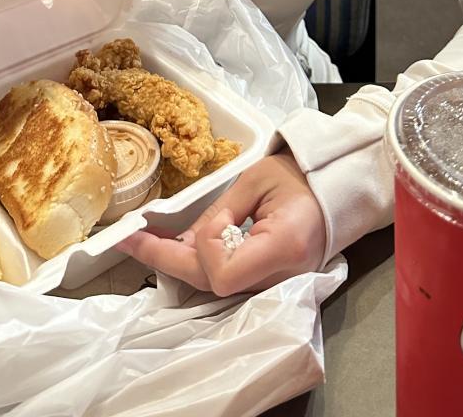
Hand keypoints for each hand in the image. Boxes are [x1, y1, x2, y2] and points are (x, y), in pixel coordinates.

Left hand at [116, 151, 325, 295]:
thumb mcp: (256, 180)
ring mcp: (275, 286)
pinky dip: (198, 264)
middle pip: (210, 284)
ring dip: (176, 263)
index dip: (206, 248)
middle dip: (165, 259)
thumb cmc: (299, 176)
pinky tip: (174, 248)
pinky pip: (227, 281)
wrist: (334, 190)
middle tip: (127, 238)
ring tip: (142, 240)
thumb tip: (181, 242)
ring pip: (214, 286)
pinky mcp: (268, 283)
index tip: (220, 216)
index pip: (222, 274)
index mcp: (281, 247)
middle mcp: (278, 277)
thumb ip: (218, 212)